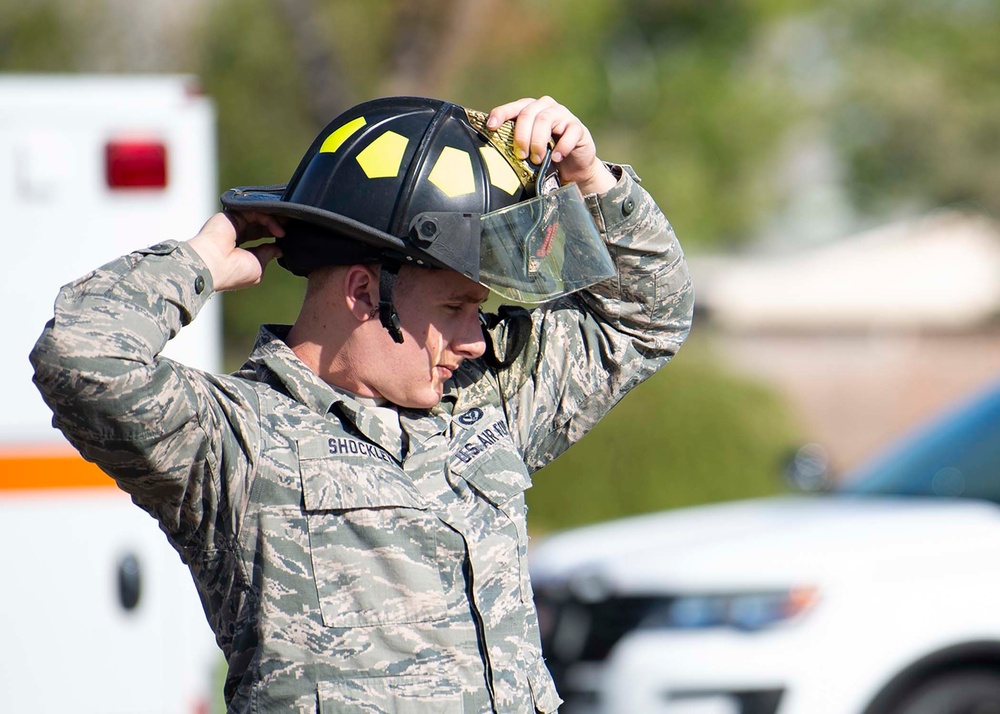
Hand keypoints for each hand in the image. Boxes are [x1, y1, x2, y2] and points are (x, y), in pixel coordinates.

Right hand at [187, 211, 283, 291]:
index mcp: (239, 248)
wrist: (212, 265)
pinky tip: (278, 232)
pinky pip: (255, 212)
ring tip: (287, 230)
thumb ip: (268, 254)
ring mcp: (233, 223)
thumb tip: (278, 249)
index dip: (274, 235)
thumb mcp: (258, 266)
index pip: (260, 236)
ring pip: (259, 215)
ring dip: (276, 221)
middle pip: (260, 223)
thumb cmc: (233, 272)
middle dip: (278, 225)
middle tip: (293, 228)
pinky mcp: (232, 215)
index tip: (288, 238)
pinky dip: (270, 220)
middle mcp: (235, 234)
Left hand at [486, 96, 616, 195]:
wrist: (574, 166)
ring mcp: (563, 115)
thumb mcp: (528, 149)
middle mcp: (546, 107)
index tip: (491, 127)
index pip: (514, 107)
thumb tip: (489, 154)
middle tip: (521, 156)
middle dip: (521, 136)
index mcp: (531, 109)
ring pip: (546, 120)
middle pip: (528, 114)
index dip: (501, 114)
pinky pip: (569, 132)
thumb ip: (514, 144)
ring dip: (538, 142)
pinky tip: (556, 158)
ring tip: (537, 160)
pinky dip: (561, 146)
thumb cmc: (546, 156)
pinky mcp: (578, 128)